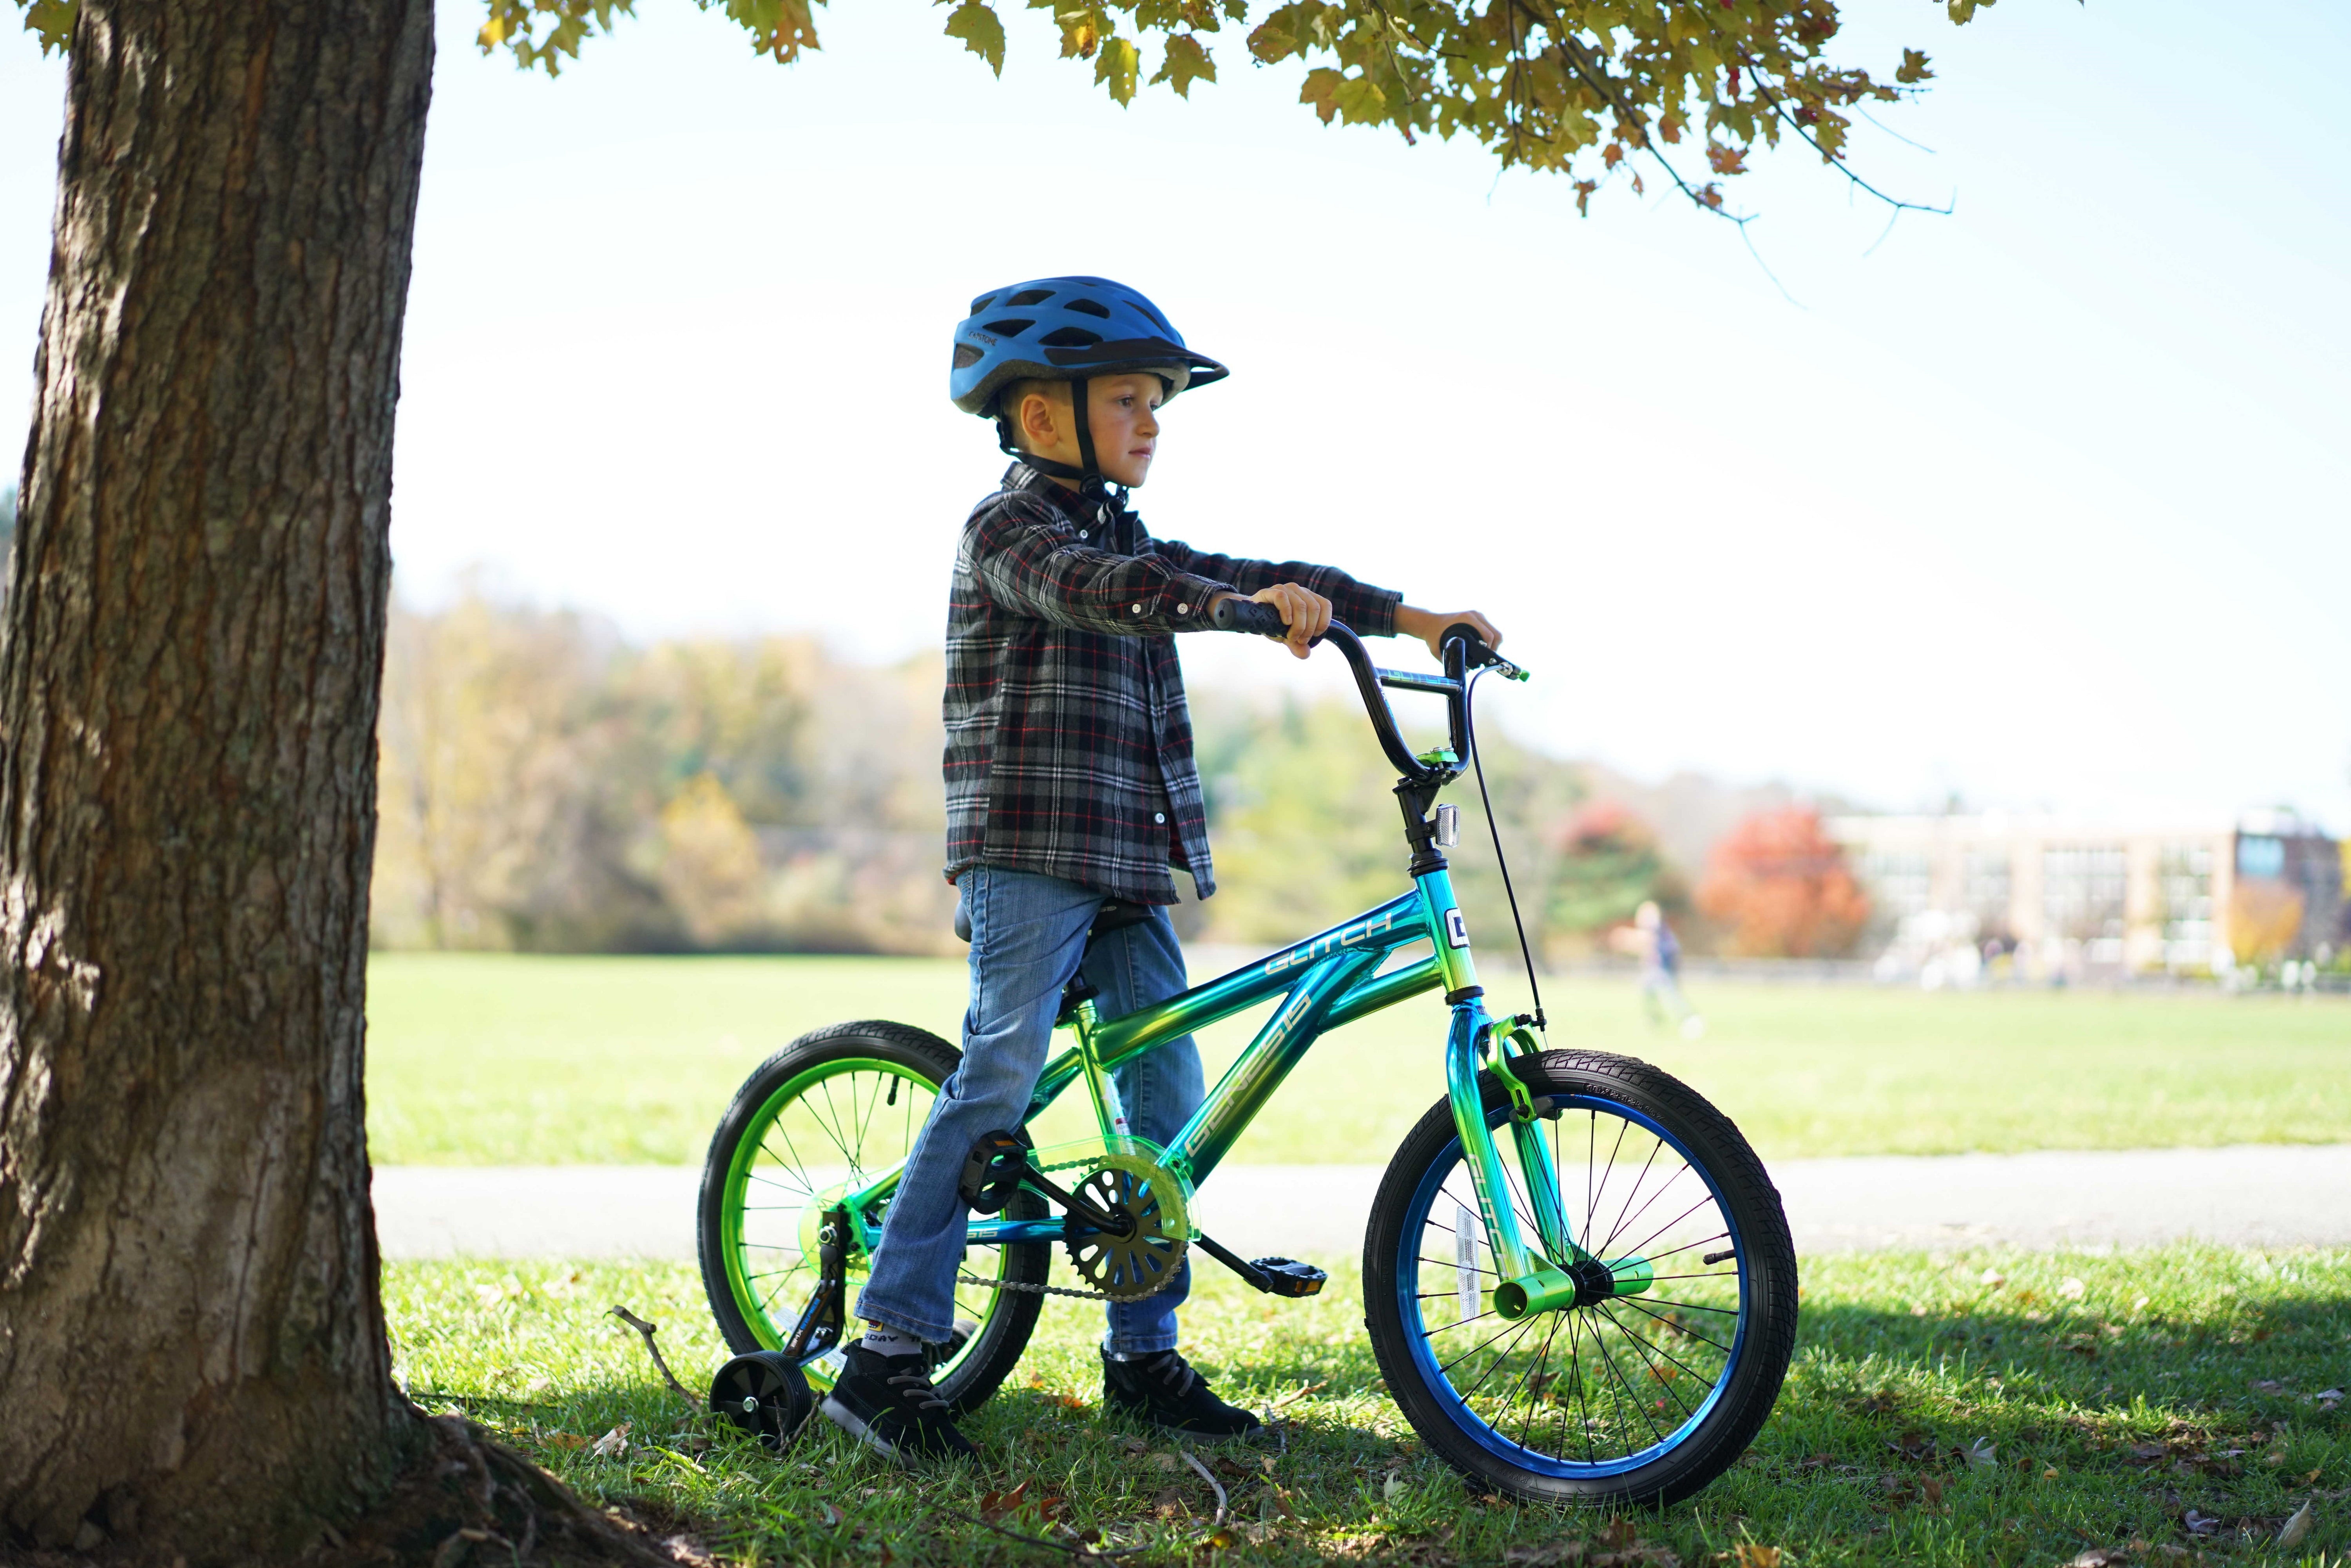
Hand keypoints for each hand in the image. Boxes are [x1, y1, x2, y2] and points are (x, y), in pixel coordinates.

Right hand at [1213, 583, 1332, 659]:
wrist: (1251, 616)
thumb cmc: (1272, 623)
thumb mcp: (1287, 636)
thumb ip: (1297, 644)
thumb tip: (1305, 654)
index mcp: (1308, 597)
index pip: (1325, 605)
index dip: (1323, 622)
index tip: (1314, 636)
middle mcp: (1299, 590)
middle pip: (1314, 608)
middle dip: (1309, 628)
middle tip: (1299, 640)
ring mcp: (1285, 589)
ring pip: (1301, 605)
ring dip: (1298, 625)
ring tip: (1291, 636)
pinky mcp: (1271, 591)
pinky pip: (1282, 598)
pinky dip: (1286, 612)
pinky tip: (1285, 622)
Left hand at [1395, 605, 1502, 661]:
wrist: (1429, 623)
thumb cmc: (1433, 636)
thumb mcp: (1439, 649)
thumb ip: (1451, 660)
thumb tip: (1466, 671)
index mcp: (1468, 619)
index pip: (1489, 636)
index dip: (1489, 651)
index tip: (1482, 661)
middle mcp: (1475, 615)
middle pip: (1496, 635)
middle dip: (1493, 650)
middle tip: (1483, 660)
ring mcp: (1477, 616)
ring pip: (1496, 633)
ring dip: (1492, 646)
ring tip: (1482, 656)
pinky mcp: (1477, 619)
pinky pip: (1490, 631)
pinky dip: (1489, 641)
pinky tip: (1481, 649)